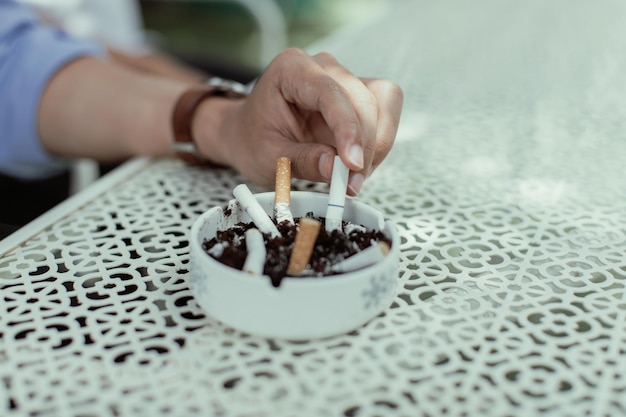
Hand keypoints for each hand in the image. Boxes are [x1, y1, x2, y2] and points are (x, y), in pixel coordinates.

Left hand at [198, 48, 402, 194]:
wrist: (248, 134)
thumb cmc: (253, 140)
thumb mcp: (269, 158)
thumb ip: (302, 161)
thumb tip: (336, 169)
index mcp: (292, 69)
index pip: (331, 93)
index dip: (347, 128)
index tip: (352, 164)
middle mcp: (323, 67)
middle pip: (363, 98)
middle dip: (365, 144)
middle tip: (350, 184)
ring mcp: (344, 79)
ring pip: (383, 103)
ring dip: (376, 144)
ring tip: (352, 177)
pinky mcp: (358, 97)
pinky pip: (384, 115)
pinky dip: (377, 144)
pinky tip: (356, 166)